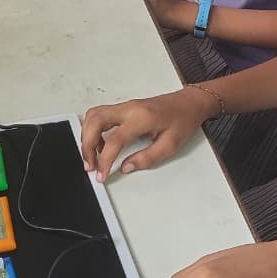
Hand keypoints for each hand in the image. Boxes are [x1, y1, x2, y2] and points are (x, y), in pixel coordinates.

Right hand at [81, 87, 213, 179]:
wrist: (190, 103)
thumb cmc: (183, 120)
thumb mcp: (170, 145)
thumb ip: (147, 158)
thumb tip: (125, 167)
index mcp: (141, 118)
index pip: (114, 140)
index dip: (104, 160)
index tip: (101, 174)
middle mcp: (129, 108)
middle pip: (95, 121)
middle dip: (86, 145)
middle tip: (89, 165)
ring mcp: (125, 106)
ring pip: (94, 115)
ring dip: (88, 135)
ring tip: (93, 156)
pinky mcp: (125, 107)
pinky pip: (101, 115)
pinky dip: (94, 129)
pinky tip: (103, 144)